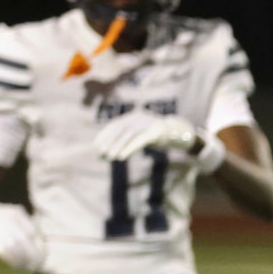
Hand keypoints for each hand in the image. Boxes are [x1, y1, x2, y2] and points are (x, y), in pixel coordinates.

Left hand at [94, 112, 214, 167]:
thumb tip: (108, 148)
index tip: (96, 146)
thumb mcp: (139, 133)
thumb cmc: (154, 135)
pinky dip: (129, 148)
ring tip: (109, 157)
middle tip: (100, 153)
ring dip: (117, 146)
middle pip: (120, 129)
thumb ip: (126, 138)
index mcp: (132, 116)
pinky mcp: (155, 132)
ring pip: (128, 134)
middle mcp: (138, 117)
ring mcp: (147, 123)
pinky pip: (140, 140)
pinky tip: (121, 157)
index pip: (114, 125)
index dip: (104, 135)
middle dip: (108, 141)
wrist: (176, 131)